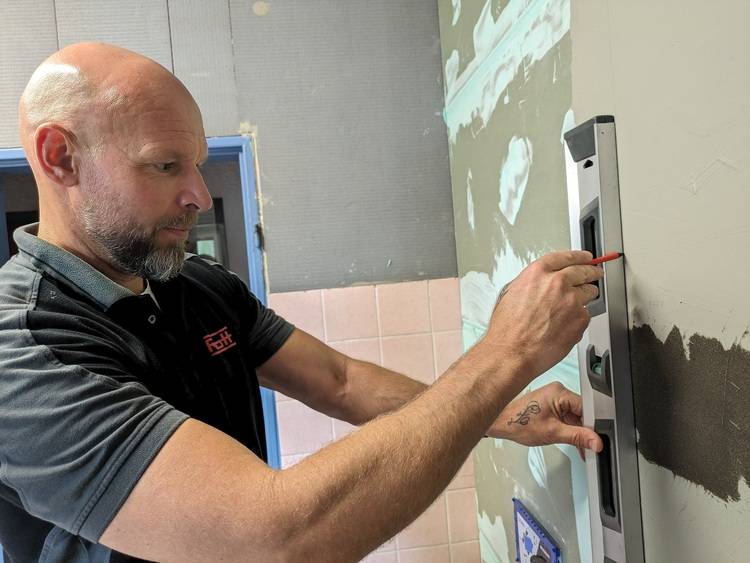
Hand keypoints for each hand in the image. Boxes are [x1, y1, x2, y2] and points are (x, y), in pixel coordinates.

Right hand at [482, 250, 602, 386]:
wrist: (512, 352)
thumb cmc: (508, 328)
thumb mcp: (513, 292)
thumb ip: (534, 282)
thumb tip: (547, 280)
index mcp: (538, 273)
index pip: (566, 257)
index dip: (579, 256)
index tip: (586, 257)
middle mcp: (557, 283)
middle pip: (584, 270)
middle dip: (592, 272)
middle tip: (595, 273)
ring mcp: (572, 301)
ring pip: (590, 292)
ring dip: (585, 297)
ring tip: (571, 308)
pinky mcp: (581, 319)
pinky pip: (586, 314)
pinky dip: (579, 319)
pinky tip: (564, 326)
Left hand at [486, 382, 602, 458]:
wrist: (502, 424)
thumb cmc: (520, 423)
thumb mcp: (553, 433)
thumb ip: (577, 437)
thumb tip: (595, 441)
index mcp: (560, 392)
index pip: (586, 408)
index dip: (592, 426)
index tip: (596, 440)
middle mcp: (557, 392)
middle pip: (581, 413)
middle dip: (584, 431)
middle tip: (588, 447)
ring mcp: (553, 398)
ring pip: (574, 417)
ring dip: (576, 432)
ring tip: (577, 447)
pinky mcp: (549, 405)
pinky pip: (566, 417)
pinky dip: (568, 429)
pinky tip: (570, 441)